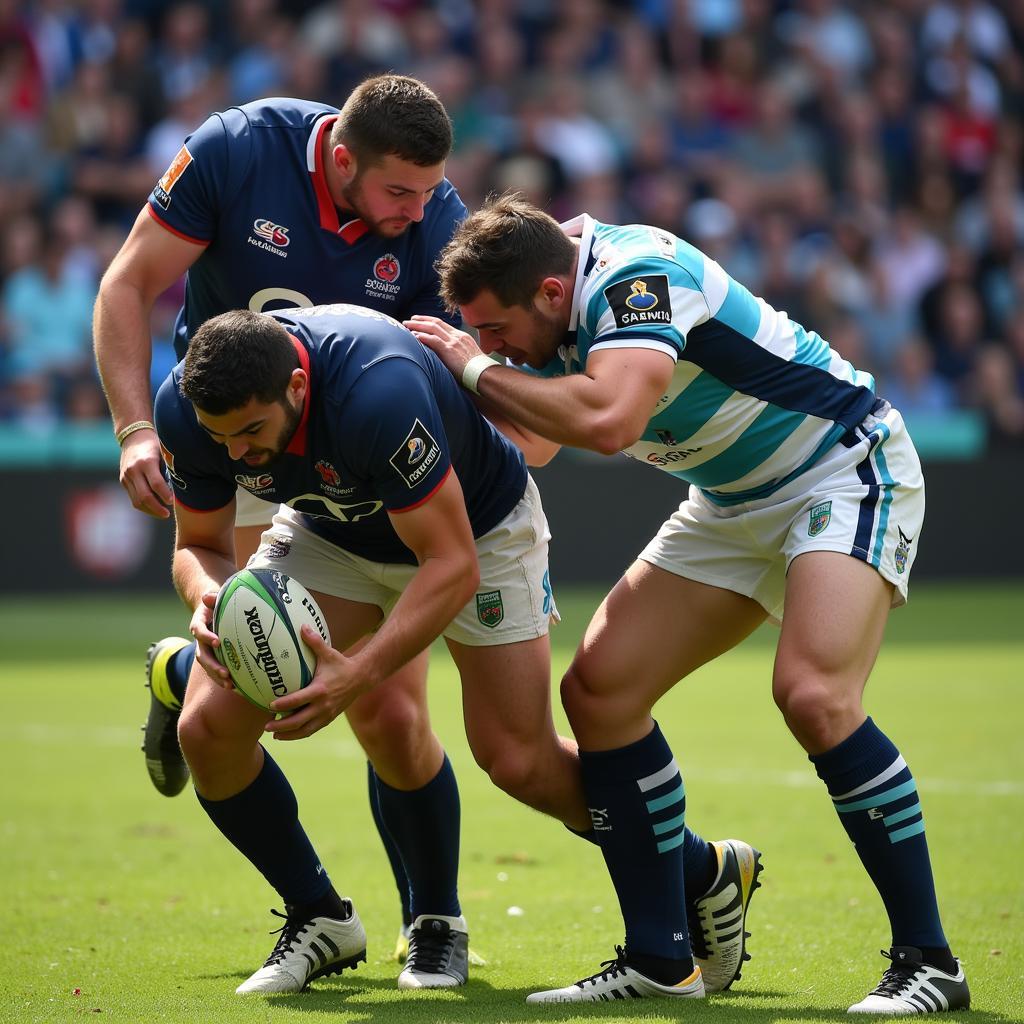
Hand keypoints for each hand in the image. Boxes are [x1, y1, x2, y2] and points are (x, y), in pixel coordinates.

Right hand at [119, 431, 172, 517]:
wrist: (133, 436)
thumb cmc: (155, 445)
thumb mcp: (164, 452)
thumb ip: (170, 469)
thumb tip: (183, 487)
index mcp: (147, 462)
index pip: (156, 484)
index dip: (165, 495)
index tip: (173, 501)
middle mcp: (134, 470)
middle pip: (145, 496)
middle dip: (157, 508)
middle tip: (168, 514)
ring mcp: (126, 476)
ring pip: (137, 500)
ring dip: (150, 510)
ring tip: (162, 513)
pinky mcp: (123, 480)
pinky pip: (133, 498)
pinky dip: (144, 505)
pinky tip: (154, 508)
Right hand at [189, 590, 231, 686]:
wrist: (214, 607)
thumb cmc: (218, 602)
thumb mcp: (216, 597)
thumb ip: (212, 597)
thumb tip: (206, 597)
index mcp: (199, 623)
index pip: (197, 630)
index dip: (206, 637)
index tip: (218, 642)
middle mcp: (200, 639)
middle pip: (202, 655)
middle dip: (213, 665)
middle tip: (226, 674)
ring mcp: (206, 649)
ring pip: (207, 665)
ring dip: (217, 676)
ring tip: (230, 685)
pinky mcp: (214, 655)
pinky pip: (216, 668)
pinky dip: (224, 678)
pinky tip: (237, 687)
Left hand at [264, 625, 368, 739]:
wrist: (361, 678)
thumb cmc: (341, 665)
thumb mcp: (328, 653)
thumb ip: (314, 641)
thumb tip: (302, 626)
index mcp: (320, 690)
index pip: (298, 700)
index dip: (283, 704)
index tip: (270, 705)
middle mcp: (323, 705)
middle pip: (299, 721)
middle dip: (281, 726)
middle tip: (266, 726)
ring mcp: (326, 714)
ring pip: (305, 730)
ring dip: (289, 734)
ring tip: (275, 735)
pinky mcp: (329, 719)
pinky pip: (312, 730)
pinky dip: (299, 734)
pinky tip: (289, 734)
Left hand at [404, 315, 481, 378]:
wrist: (484, 374)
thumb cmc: (477, 370)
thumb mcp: (469, 356)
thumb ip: (458, 352)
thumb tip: (449, 357)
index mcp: (461, 337)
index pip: (443, 324)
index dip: (430, 320)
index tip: (420, 320)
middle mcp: (457, 336)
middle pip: (436, 322)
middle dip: (421, 320)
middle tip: (410, 319)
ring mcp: (453, 342)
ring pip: (432, 328)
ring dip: (418, 326)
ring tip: (407, 325)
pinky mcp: (449, 350)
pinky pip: (433, 340)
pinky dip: (422, 336)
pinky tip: (413, 336)